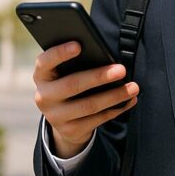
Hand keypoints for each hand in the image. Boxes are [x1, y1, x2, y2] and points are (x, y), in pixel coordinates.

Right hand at [32, 41, 139, 158]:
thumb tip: (104, 56)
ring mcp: (56, 116)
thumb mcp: (64, 72)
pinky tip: (129, 101)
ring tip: (133, 87)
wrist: (62, 117)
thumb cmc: (68, 82)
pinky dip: (116, 109)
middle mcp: (43, 96)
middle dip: (99, 77)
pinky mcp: (70, 130)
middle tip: (121, 69)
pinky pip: (97, 120)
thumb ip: (75, 63)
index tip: (79, 45)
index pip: (45, 61)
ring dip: (114, 96)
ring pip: (89, 105)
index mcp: (41, 75)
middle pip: (73, 85)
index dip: (60, 53)